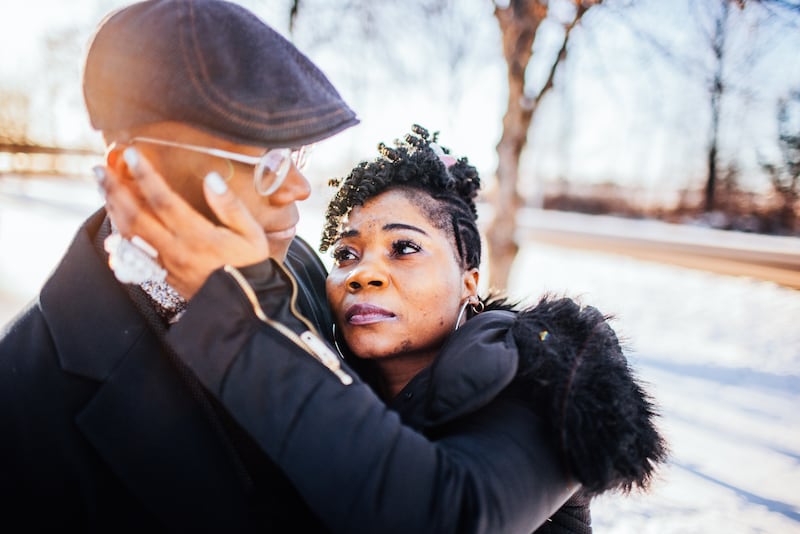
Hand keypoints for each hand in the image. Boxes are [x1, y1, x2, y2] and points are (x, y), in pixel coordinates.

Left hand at [97, 147, 269, 297]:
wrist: (246, 306)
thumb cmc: (252, 266)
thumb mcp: (252, 234)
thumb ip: (231, 206)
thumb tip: (211, 178)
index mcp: (199, 237)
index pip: (165, 201)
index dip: (146, 176)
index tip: (132, 154)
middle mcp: (177, 251)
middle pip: (137, 217)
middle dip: (115, 190)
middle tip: (99, 169)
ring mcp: (167, 266)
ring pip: (131, 236)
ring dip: (113, 210)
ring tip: (103, 188)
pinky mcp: (164, 277)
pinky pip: (134, 255)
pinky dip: (120, 236)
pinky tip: (115, 222)